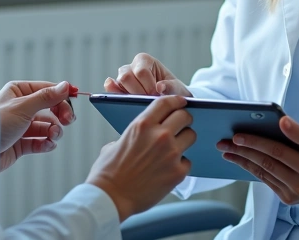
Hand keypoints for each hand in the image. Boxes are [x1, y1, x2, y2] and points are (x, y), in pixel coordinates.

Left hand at [0, 81, 75, 171]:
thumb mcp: (23, 107)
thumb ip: (46, 97)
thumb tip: (66, 85)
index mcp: (18, 92)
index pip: (46, 89)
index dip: (62, 94)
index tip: (76, 98)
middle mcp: (20, 107)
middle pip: (49, 108)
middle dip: (60, 114)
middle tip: (69, 120)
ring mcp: (21, 126)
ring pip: (46, 126)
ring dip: (54, 131)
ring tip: (54, 135)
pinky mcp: (20, 144)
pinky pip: (40, 142)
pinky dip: (46, 143)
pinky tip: (48, 145)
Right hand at [86, 95, 195, 221]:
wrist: (109, 197)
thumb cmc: (108, 171)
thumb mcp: (116, 143)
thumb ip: (134, 134)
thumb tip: (145, 134)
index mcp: (142, 125)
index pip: (166, 103)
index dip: (176, 101)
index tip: (181, 102)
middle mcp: (159, 135)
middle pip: (184, 116)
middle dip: (184, 119)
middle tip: (181, 125)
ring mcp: (171, 154)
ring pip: (191, 136)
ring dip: (184, 140)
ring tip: (175, 147)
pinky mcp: (177, 172)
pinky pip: (187, 161)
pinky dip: (180, 164)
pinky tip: (168, 169)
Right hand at [104, 53, 192, 96]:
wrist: (169, 102)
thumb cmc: (173, 91)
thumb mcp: (177, 89)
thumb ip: (171, 87)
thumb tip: (160, 87)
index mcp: (145, 60)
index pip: (141, 71)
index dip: (148, 85)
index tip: (155, 95)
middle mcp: (131, 67)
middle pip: (126, 76)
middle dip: (137, 91)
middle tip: (147, 101)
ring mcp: (123, 78)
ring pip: (118, 82)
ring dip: (128, 95)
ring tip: (139, 103)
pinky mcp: (118, 89)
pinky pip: (111, 89)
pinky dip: (114, 94)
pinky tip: (120, 101)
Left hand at [218, 116, 298, 208]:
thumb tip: (280, 124)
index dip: (294, 131)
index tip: (280, 120)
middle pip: (276, 155)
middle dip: (252, 144)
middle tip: (233, 136)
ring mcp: (297, 189)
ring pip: (265, 168)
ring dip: (242, 156)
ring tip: (225, 146)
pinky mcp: (287, 197)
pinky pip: (264, 178)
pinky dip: (248, 166)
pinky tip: (235, 157)